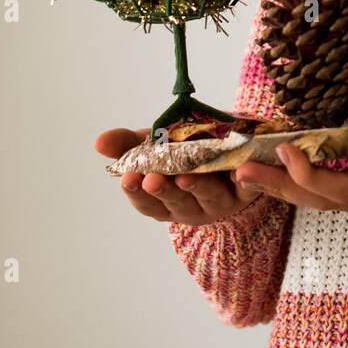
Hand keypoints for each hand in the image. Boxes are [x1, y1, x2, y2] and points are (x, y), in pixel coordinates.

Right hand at [94, 127, 264, 225]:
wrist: (234, 145)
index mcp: (167, 200)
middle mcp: (192, 206)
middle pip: (177, 203)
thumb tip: (99, 141)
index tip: (127, 178)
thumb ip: (129, 145)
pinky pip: (247, 187)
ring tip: (186, 176)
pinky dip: (244, 180)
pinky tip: (237, 171)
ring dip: (197, 186)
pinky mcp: (248, 189)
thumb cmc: (186, 150)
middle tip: (153, 179)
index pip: (148, 204)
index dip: (137, 193)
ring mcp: (221, 201)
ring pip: (208, 197)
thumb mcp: (157, 146)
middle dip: (164, 191)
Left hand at [229, 94, 347, 211]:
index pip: (346, 189)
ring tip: (247, 173)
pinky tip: (281, 162)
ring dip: (285, 185)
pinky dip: (303, 174)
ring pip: (325, 194)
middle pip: (324, 199)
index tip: (286, 151)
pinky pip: (332, 181)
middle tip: (241, 173)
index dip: (313, 175)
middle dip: (282, 188)